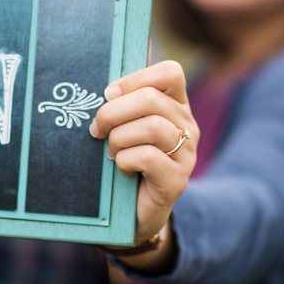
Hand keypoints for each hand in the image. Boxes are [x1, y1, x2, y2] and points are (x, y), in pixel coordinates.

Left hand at [89, 60, 198, 270]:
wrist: (132, 212)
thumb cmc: (123, 160)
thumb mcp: (122, 125)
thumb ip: (121, 100)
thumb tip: (111, 71)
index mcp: (176, 105)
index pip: (170, 72)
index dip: (135, 78)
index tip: (109, 95)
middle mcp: (187, 126)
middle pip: (151, 99)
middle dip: (113, 112)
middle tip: (96, 129)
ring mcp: (186, 154)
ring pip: (151, 127)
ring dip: (119, 138)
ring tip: (111, 152)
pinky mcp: (177, 180)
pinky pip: (147, 157)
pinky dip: (124, 161)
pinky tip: (121, 169)